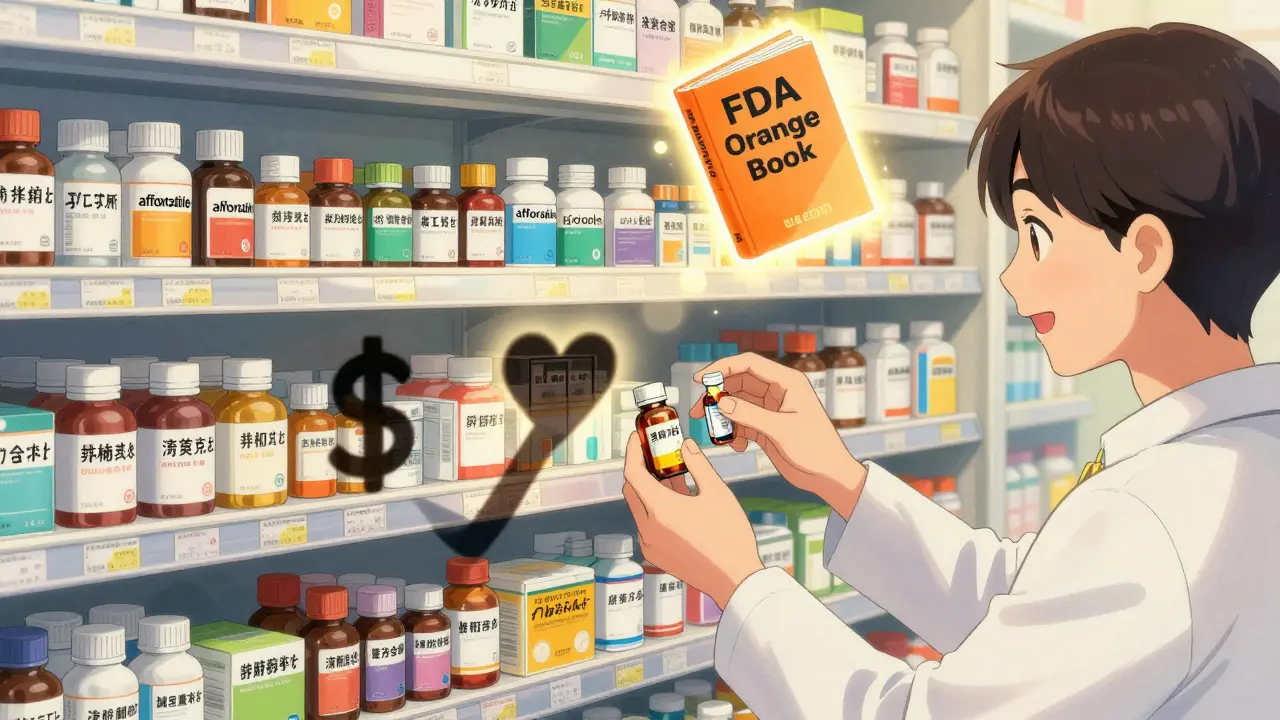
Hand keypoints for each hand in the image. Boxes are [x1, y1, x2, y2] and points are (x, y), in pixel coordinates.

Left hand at [622, 433, 763, 609]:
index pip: (633, 473)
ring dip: (650, 491)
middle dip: (641, 469)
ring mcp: (649, 544)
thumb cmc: (730, 535)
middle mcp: (648, 528)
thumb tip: (684, 445)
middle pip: (632, 489)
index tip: (638, 438)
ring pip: (639, 508)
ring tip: (676, 480)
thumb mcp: (717, 492)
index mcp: (660, 509)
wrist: (735, 579)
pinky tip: (678, 506)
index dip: (633, 451)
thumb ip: (697, 464)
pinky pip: (646, 526)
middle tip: (657, 455)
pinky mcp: (655, 555)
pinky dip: (655, 511)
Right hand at [691, 352, 866, 517]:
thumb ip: (749, 414)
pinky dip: (734, 432)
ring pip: (736, 404)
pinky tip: (736, 446)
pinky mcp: (766, 426)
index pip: (748, 363)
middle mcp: (777, 391)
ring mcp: (770, 409)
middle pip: (738, 383)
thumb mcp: (781, 429)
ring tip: (716, 435)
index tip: (700, 379)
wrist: (829, 474)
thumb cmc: (816, 448)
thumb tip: (720, 402)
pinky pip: (741, 422)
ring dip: (723, 418)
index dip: (722, 367)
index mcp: (787, 381)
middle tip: (699, 412)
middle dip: (717, 397)